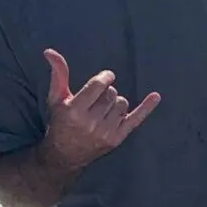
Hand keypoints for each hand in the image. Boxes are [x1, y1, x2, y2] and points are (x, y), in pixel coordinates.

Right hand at [41, 48, 160, 168]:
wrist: (64, 155)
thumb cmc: (60, 122)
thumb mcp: (55, 98)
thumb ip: (58, 74)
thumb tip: (50, 51)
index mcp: (74, 110)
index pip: (98, 86)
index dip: (105, 77)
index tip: (106, 77)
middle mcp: (90, 123)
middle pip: (112, 94)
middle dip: (107, 93)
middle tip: (97, 101)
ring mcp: (105, 133)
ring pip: (122, 104)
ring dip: (115, 103)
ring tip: (103, 111)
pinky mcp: (116, 140)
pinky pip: (136, 119)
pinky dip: (146, 108)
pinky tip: (155, 96)